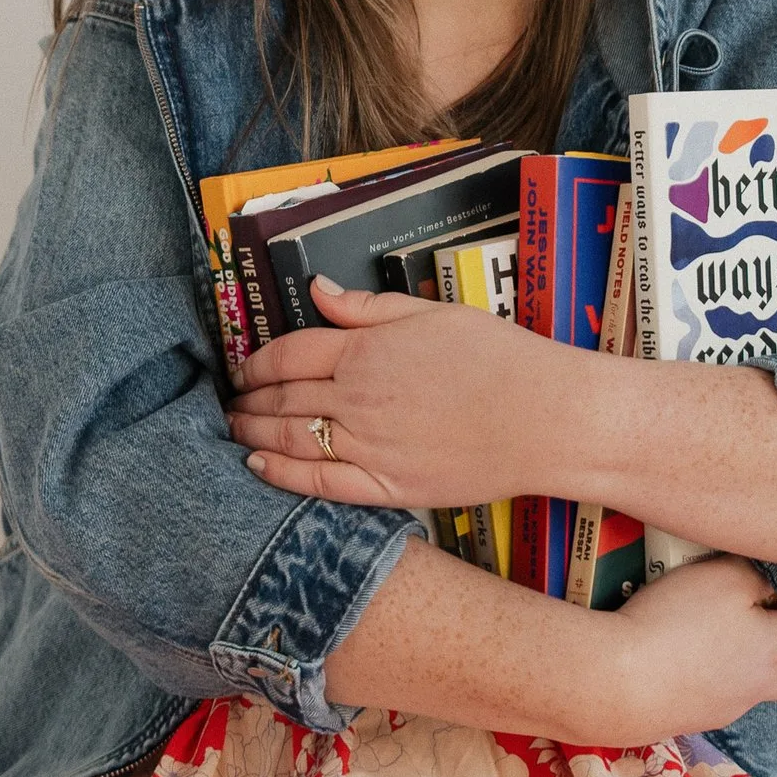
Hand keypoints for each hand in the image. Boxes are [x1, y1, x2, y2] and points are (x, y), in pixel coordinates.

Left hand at [226, 276, 566, 506]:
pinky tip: (257, 468)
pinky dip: (282, 476)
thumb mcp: (435, 314)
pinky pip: (320, 485)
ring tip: (233, 431)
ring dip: (253, 434)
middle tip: (228, 403)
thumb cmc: (501, 359)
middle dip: (247, 400)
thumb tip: (320, 290)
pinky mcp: (389, 486)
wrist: (548, 418)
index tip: (241, 368)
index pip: (291, 353)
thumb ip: (369, 307)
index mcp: (368, 349)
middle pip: (283, 398)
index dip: (257, 361)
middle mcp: (359, 397)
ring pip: (291, 440)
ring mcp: (371, 445)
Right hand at [575, 555, 776, 744]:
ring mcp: (726, 708)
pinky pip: (718, 697)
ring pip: (759, 688)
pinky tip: (683, 657)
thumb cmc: (676, 622)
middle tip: (763, 618)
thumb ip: (757, 576)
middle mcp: (758, 686)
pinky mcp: (692, 718)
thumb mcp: (723, 577)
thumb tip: (772, 582)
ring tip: (720, 636)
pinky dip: (711, 677)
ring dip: (752, 663)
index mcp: (775, 651)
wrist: (619, 682)